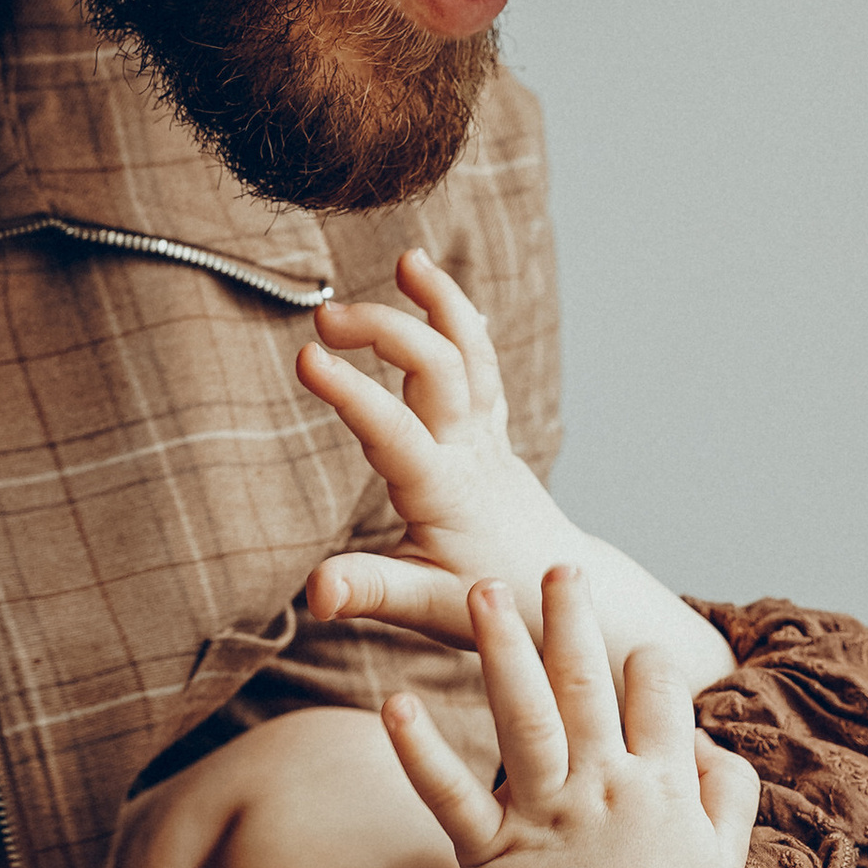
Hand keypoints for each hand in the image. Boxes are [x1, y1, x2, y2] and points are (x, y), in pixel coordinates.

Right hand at [300, 248, 580, 648]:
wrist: (561, 593)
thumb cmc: (490, 599)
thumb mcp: (424, 607)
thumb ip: (368, 591)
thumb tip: (314, 595)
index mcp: (446, 491)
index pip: (395, 431)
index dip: (352, 394)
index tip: (306, 358)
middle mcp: (472, 451)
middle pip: (439, 370)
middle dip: (387, 333)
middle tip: (325, 320)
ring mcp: (489, 435)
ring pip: (472, 353)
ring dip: (441, 302)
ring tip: (408, 260)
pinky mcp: (494, 430)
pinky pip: (482, 363)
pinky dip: (461, 321)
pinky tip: (435, 290)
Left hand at [385, 570, 757, 867]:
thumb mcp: (726, 859)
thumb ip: (731, 791)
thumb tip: (709, 739)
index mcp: (663, 785)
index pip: (658, 692)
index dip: (647, 660)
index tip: (633, 651)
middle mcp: (604, 788)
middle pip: (587, 682)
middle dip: (571, 616)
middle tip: (556, 564)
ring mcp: (543, 816)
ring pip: (523, 716)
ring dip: (501, 648)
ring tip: (480, 592)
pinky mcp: (488, 851)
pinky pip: (449, 793)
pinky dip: (418, 750)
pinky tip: (394, 702)